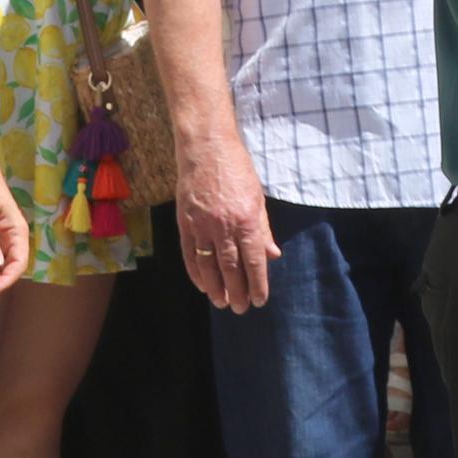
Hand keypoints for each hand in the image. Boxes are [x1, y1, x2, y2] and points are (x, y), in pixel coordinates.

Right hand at [171, 123, 280, 312]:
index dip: (257, 284)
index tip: (259, 300)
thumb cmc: (237, 170)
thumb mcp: (257, 198)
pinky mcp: (185, 222)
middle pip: (231, 268)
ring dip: (215, 287)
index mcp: (247, 220)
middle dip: (237, 292)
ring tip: (221, 302)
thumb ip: (264, 230)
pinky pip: (190, 254)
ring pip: (208, 265)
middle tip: (239, 308)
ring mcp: (202, 225)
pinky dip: (195, 272)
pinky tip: (202, 285)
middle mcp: (224, 226)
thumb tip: (273, 256)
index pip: (253, 261)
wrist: (206, 148)